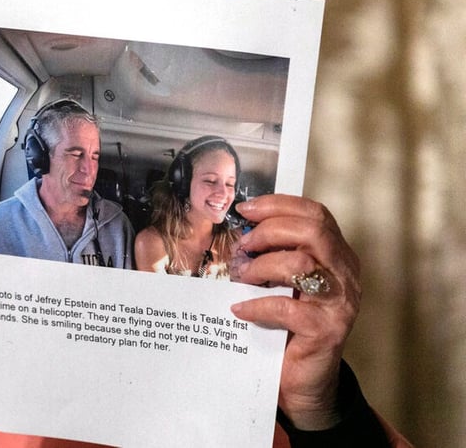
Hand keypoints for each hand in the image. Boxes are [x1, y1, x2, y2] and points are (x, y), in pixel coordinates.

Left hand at [228, 194, 360, 429]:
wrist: (301, 381)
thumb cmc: (287, 326)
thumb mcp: (283, 283)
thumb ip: (275, 255)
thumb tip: (242, 229)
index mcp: (337, 256)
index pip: (316, 215)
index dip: (279, 206)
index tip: (245, 209)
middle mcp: (346, 275)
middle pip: (312, 231)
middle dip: (269, 232)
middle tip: (243, 247)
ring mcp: (340, 304)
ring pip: (299, 264)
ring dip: (260, 267)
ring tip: (242, 279)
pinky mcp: (326, 331)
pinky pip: (286, 307)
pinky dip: (256, 305)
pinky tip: (240, 310)